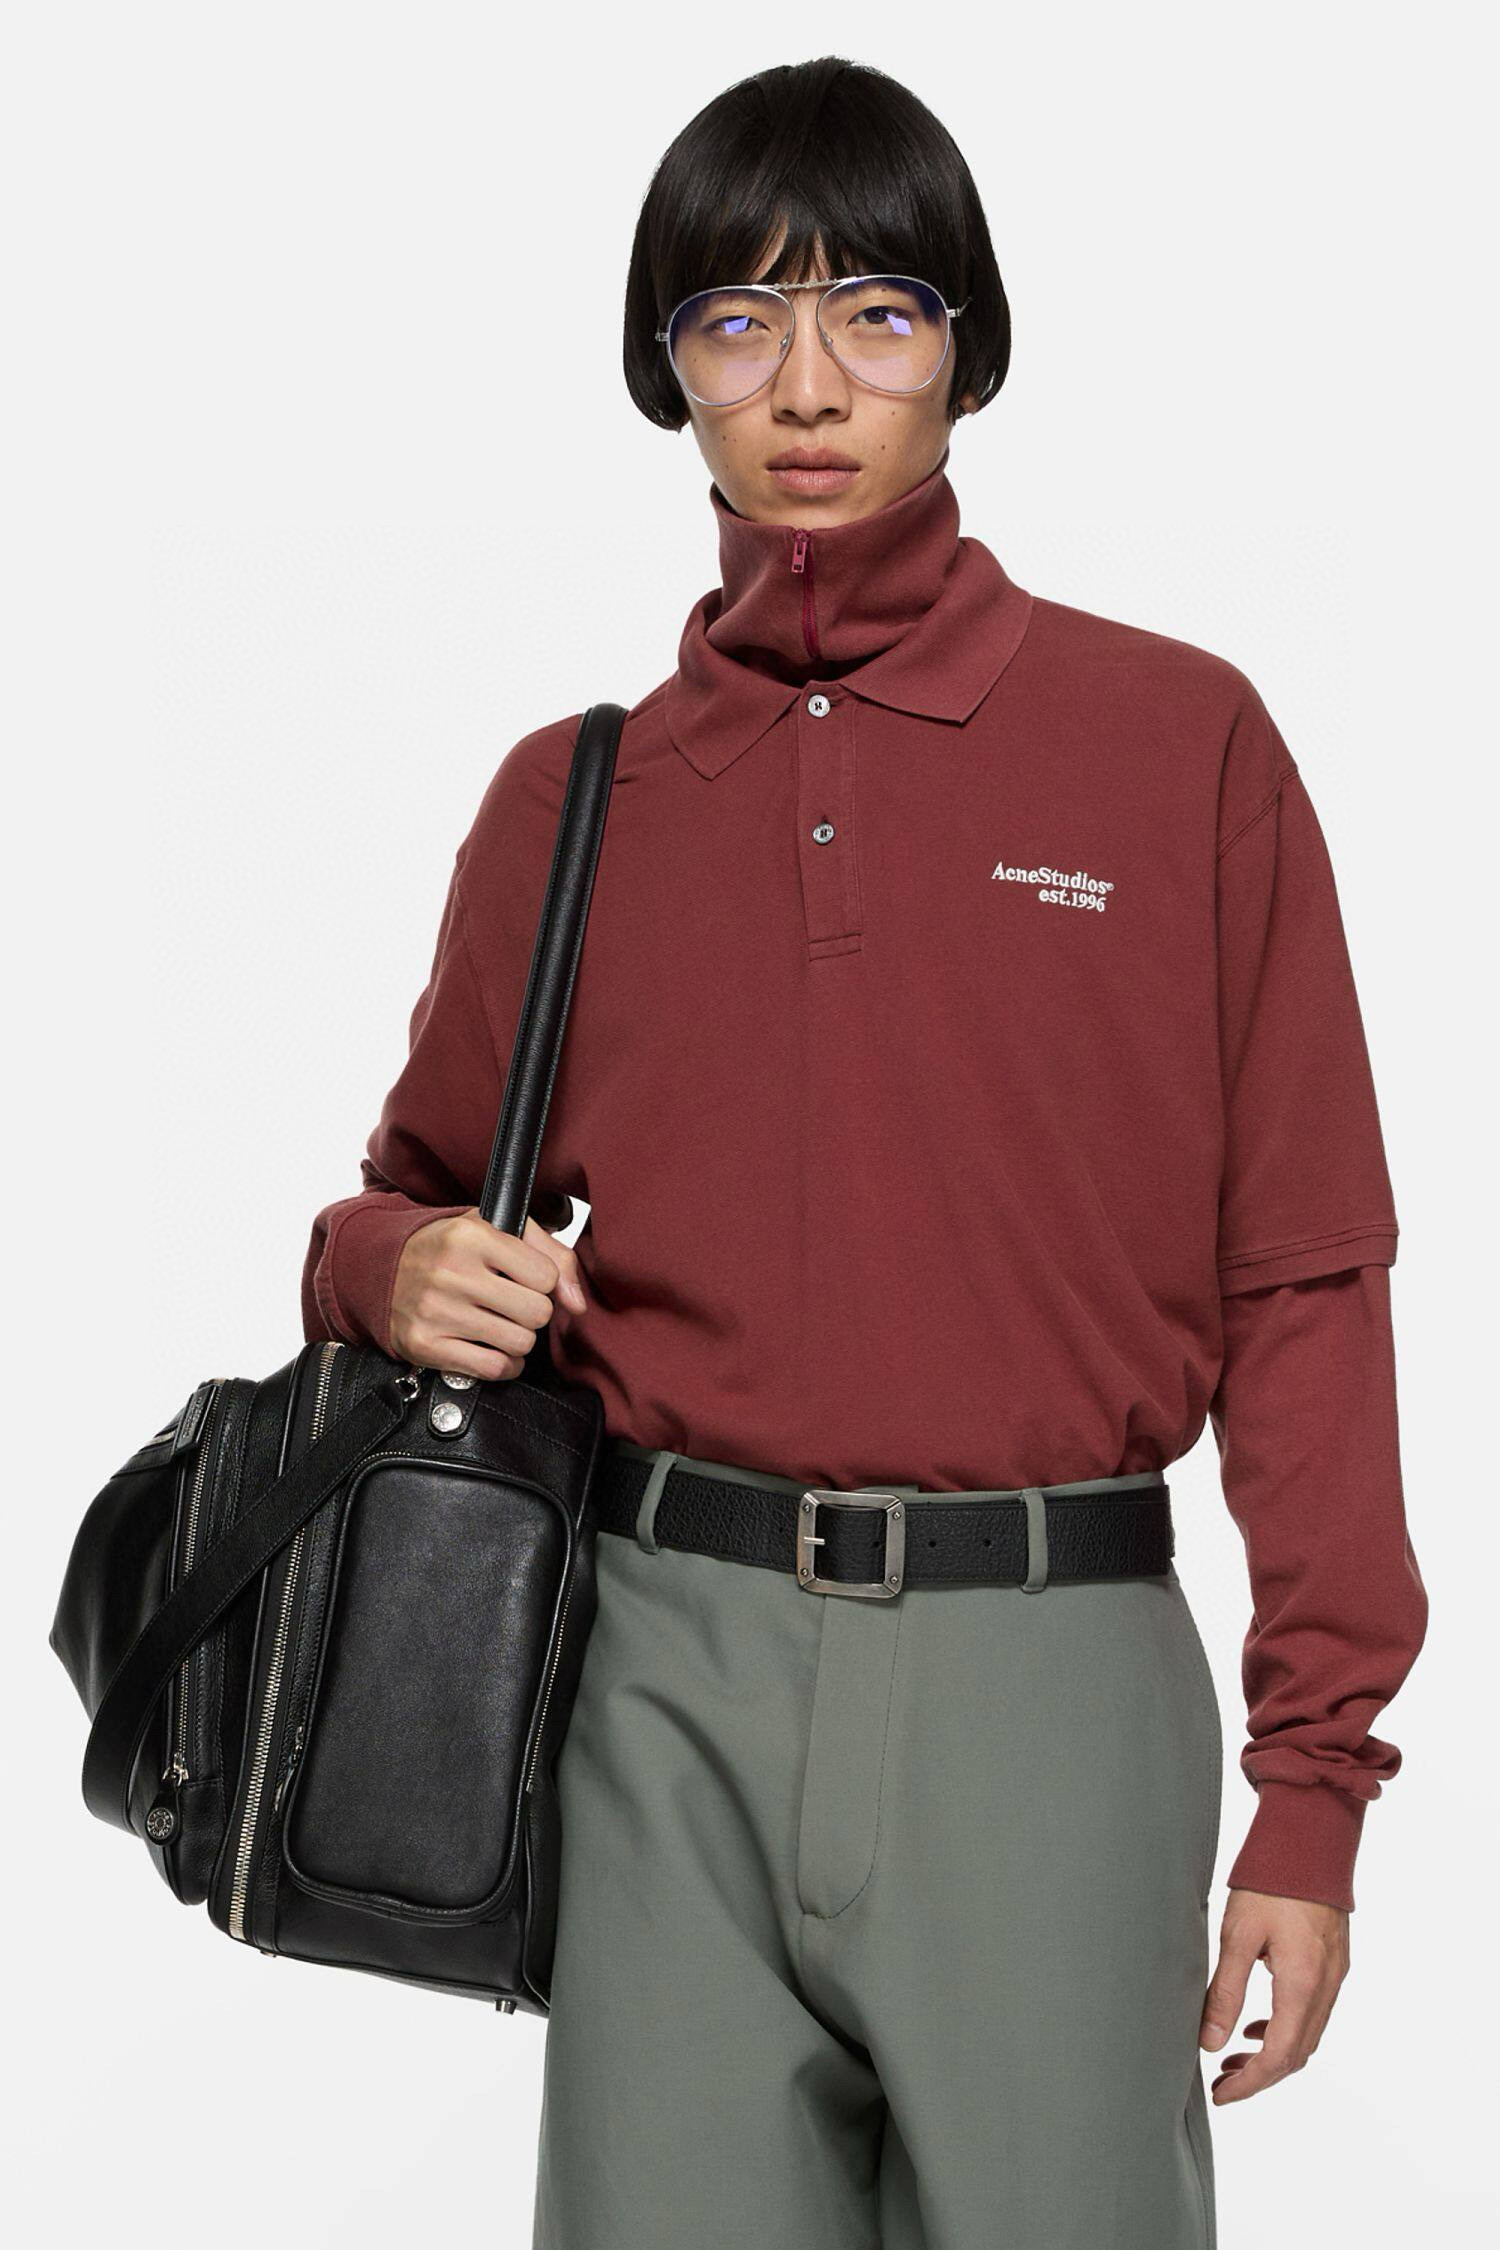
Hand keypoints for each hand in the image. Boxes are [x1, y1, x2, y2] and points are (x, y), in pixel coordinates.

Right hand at [389, 1207, 587, 1382]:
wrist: (380, 1267)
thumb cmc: (449, 1247)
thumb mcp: (498, 1229)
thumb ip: (552, 1255)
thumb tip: (578, 1302)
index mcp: (472, 1235)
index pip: (546, 1275)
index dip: (543, 1282)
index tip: (525, 1280)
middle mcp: (452, 1272)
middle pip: (537, 1313)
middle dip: (533, 1312)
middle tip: (513, 1304)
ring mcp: (436, 1311)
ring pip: (519, 1343)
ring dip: (518, 1338)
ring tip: (500, 1323)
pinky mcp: (425, 1345)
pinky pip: (493, 1369)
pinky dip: (504, 1365)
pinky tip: (494, 1349)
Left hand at [1199, 1888, 1348, 2102]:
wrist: (1311, 1839)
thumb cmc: (1271, 1880)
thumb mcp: (1238, 1935)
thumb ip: (1226, 1991)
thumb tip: (1209, 2043)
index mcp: (1302, 1983)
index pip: (1279, 2056)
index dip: (1250, 2083)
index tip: (1221, 2094)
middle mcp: (1326, 1986)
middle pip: (1297, 2053)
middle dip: (1260, 2075)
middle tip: (1222, 2083)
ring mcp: (1335, 1974)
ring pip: (1308, 2035)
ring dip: (1273, 2053)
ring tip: (1233, 2057)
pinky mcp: (1333, 1961)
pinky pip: (1314, 2012)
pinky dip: (1287, 2028)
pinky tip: (1258, 2024)